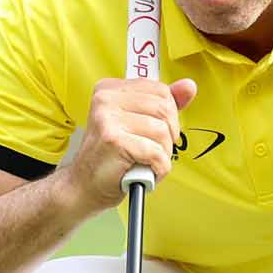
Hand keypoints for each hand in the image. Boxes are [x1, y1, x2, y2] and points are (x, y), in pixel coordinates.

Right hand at [63, 77, 197, 207]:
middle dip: (168, 135)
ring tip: (146, 162)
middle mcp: (106, 99)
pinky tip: (145, 172)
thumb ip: (163, 103)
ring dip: (162, 154)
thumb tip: (188, 86)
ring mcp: (107, 119)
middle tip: (153, 150)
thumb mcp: (137, 123)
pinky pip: (156, 153)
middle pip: (164, 109)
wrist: (84, 186)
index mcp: (110, 89)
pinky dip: (158, 168)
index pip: (160, 90)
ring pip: (162, 131)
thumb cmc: (111, 157)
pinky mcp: (114, 141)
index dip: (168, 116)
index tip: (155, 131)